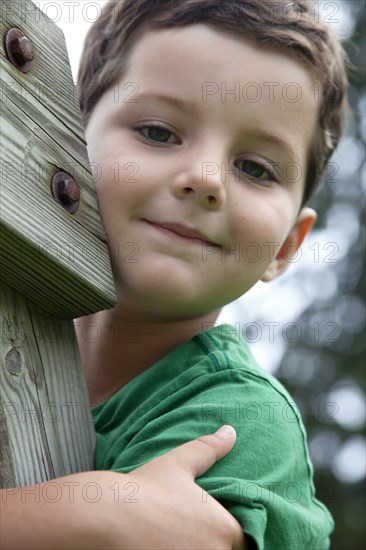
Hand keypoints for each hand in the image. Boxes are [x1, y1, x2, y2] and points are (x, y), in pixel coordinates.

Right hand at [100, 424, 245, 548]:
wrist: (108, 514)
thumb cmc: (146, 488)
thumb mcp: (180, 463)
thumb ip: (209, 448)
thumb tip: (230, 431)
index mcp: (224, 528)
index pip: (240, 541)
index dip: (224, 533)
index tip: (203, 526)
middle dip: (207, 543)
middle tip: (183, 533)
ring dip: (192, 549)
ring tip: (170, 540)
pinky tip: (157, 546)